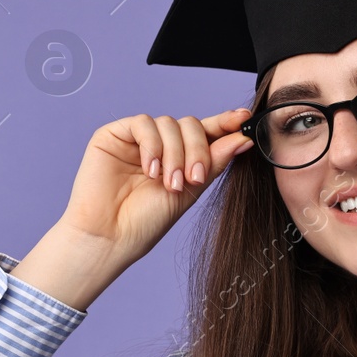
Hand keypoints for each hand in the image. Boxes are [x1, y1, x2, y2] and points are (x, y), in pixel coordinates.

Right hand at [56, 108, 256, 268]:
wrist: (111, 237)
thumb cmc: (145, 222)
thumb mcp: (190, 190)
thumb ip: (214, 162)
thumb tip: (243, 138)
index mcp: (177, 157)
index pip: (203, 133)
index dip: (224, 123)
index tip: (244, 120)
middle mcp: (158, 145)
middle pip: (189, 124)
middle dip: (197, 149)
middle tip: (194, 178)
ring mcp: (135, 140)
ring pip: (168, 123)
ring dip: (175, 153)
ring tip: (167, 183)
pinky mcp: (113, 135)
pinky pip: (142, 123)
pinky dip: (152, 145)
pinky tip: (150, 170)